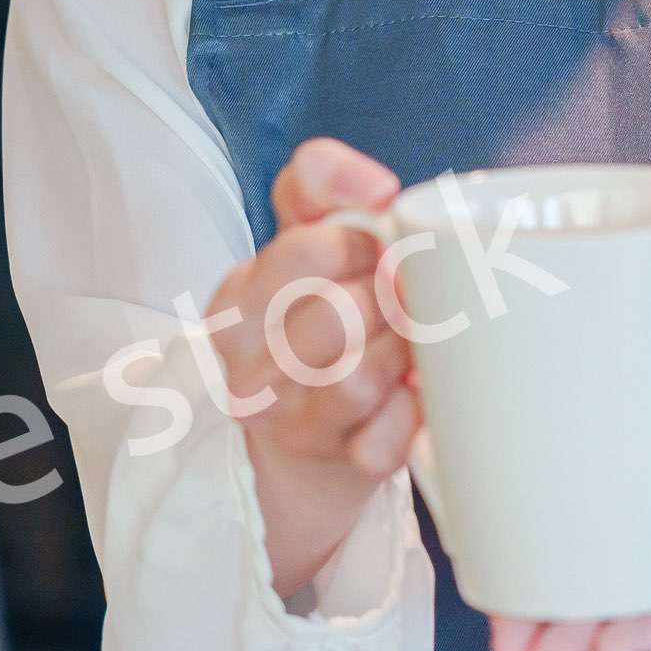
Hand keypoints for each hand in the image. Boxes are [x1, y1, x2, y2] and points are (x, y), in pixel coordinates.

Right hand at [221, 138, 420, 597]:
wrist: (305, 443)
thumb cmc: (315, 324)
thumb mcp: (302, 243)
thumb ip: (319, 184)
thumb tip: (375, 187)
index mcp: (239, 298)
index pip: (306, 246)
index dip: (362, 242)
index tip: (378, 248)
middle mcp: (248, 363)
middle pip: (339, 312)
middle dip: (390, 300)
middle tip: (405, 300)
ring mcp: (286, 421)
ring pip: (357, 378)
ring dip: (401, 357)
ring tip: (410, 348)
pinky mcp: (332, 466)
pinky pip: (382, 441)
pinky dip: (410, 417)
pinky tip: (410, 400)